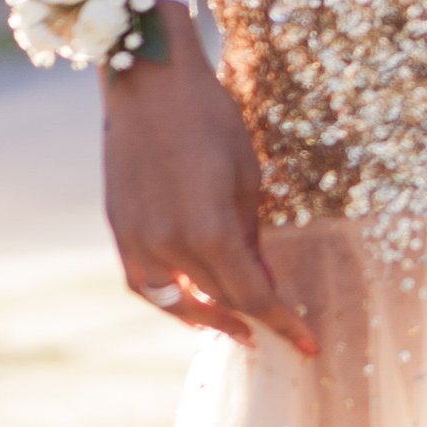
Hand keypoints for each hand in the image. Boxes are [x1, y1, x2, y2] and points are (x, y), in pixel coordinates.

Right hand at [102, 11, 318, 354]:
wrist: (150, 82)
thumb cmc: (211, 120)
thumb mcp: (247, 180)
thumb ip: (251, 239)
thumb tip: (262, 283)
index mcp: (210, 233)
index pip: (253, 298)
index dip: (283, 323)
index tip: (308, 344)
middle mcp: (168, 246)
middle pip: (217, 300)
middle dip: (251, 318)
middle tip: (277, 332)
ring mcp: (136, 239)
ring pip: (174, 301)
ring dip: (204, 318)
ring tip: (232, 326)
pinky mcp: (118, 228)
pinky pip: (143, 280)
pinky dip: (168, 297)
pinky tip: (189, 299)